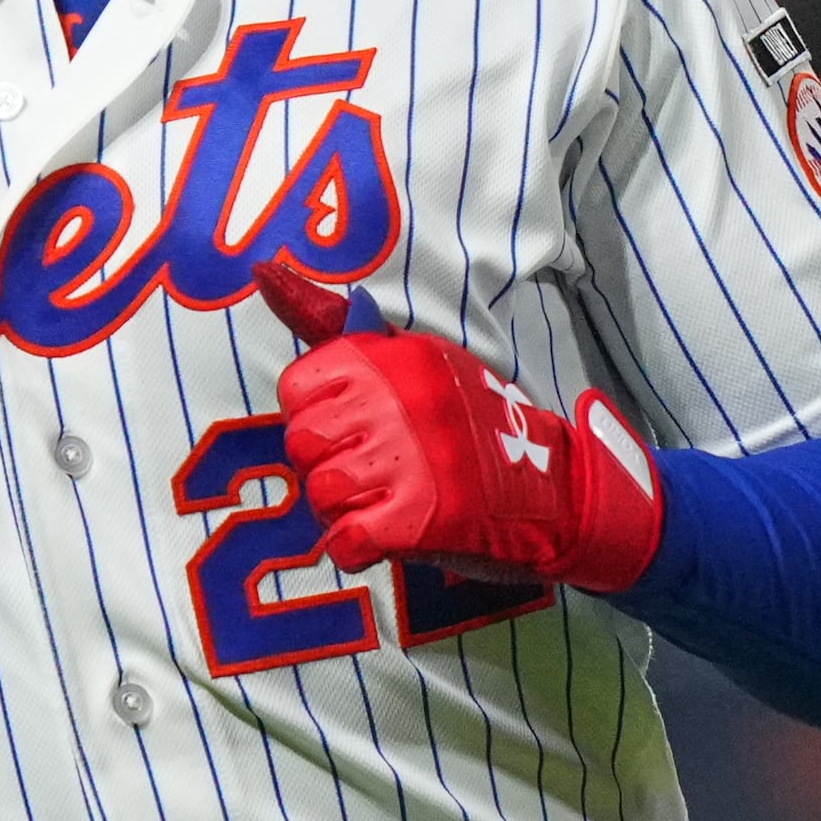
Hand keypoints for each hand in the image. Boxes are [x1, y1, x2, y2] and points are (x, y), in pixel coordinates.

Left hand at [254, 260, 663, 593]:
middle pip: (303, 444)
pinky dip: (357, 548)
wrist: (556, 491)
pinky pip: (344, 540)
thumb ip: (337, 328)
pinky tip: (387, 537)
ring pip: (321, 494)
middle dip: (328, 467)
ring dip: (346, 511)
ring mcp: (408, 459)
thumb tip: (264, 272)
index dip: (317, 418)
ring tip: (387, 503)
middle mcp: (398, 399)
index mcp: (394, 356)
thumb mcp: (415, 361)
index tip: (356, 428)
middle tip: (376, 473)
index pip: (297, 389)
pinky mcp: (418, 518)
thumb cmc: (475, 427)